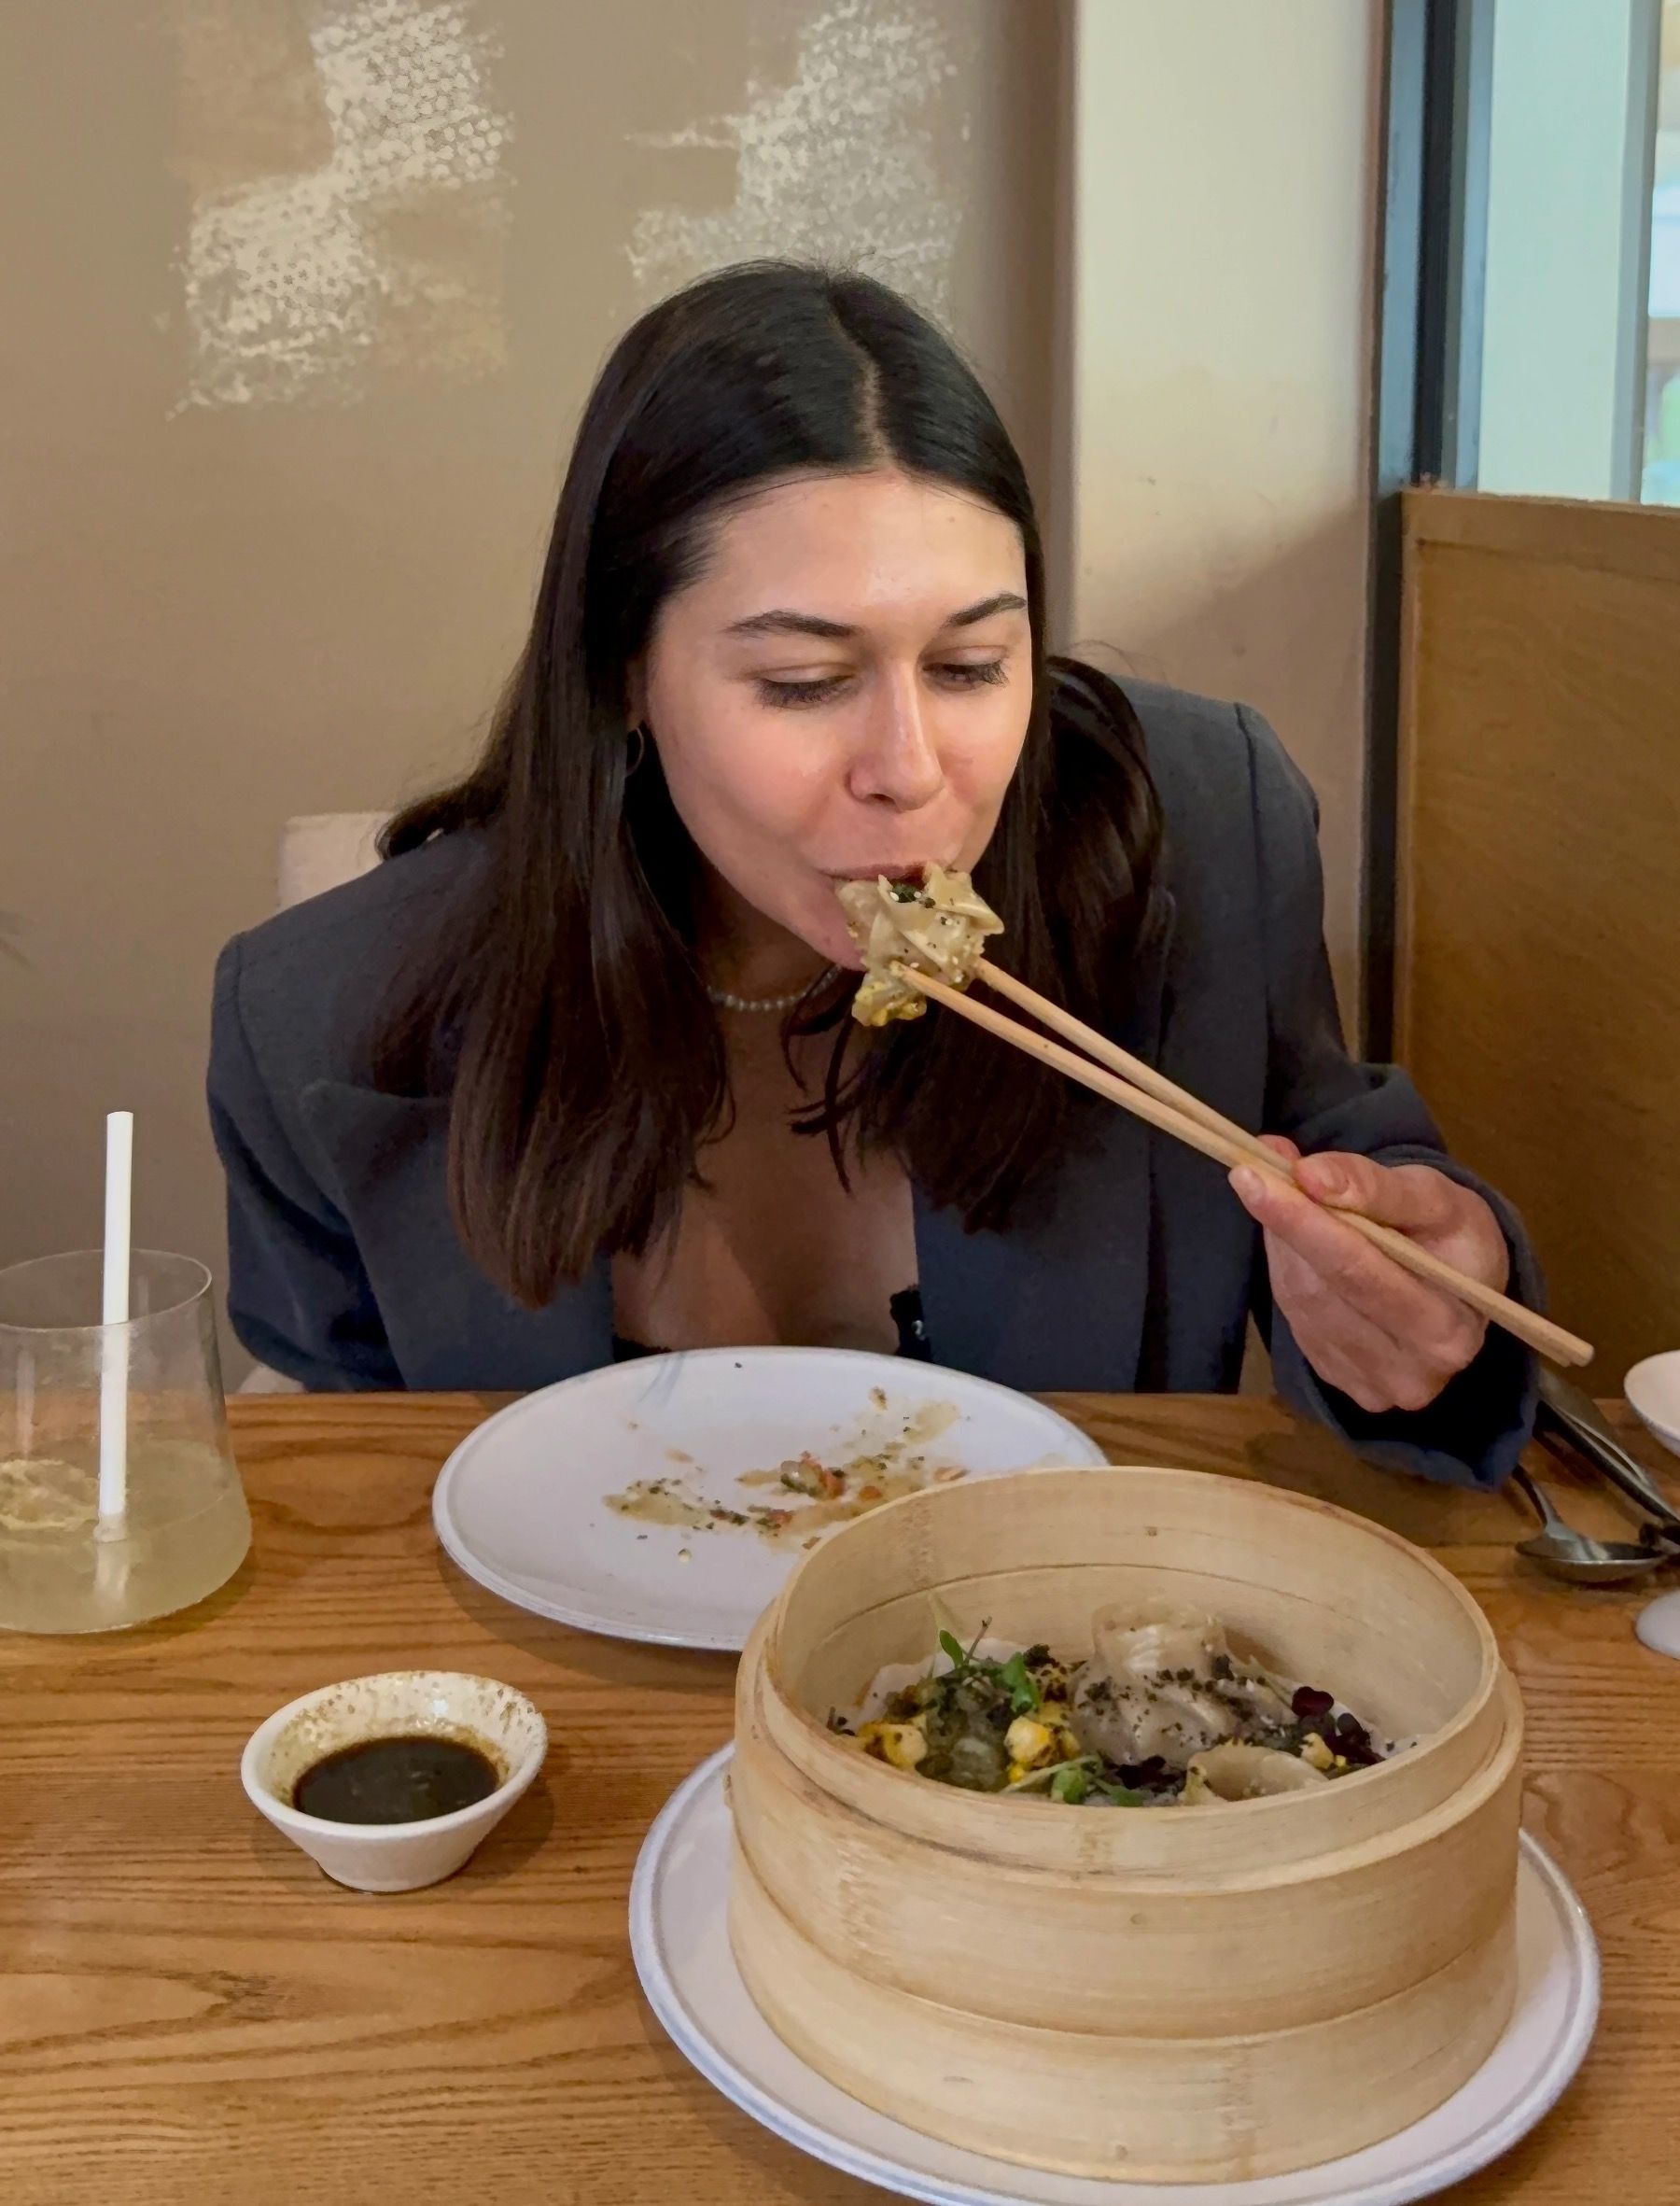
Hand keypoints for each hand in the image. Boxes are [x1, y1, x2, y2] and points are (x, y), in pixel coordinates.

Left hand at [1230, 1139, 1510, 1415]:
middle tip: (1249, 1174)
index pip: (1359, 1273)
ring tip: (1288, 1198)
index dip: (1305, 1223)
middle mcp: (1407, 1373)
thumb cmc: (1455, 1239)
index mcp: (1447, 1331)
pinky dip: (1287, 1267)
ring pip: (1298, 1302)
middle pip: (1320, 1291)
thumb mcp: (1436, 1199)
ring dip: (1284, 1244)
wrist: (1462, 1291)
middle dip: (1284, 1227)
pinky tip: (1298, 1241)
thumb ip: (1377, 1186)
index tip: (1256, 1177)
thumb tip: (1308, 1176)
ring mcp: (1367, 1384)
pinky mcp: (1337, 1377)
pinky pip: (1293, 1315)